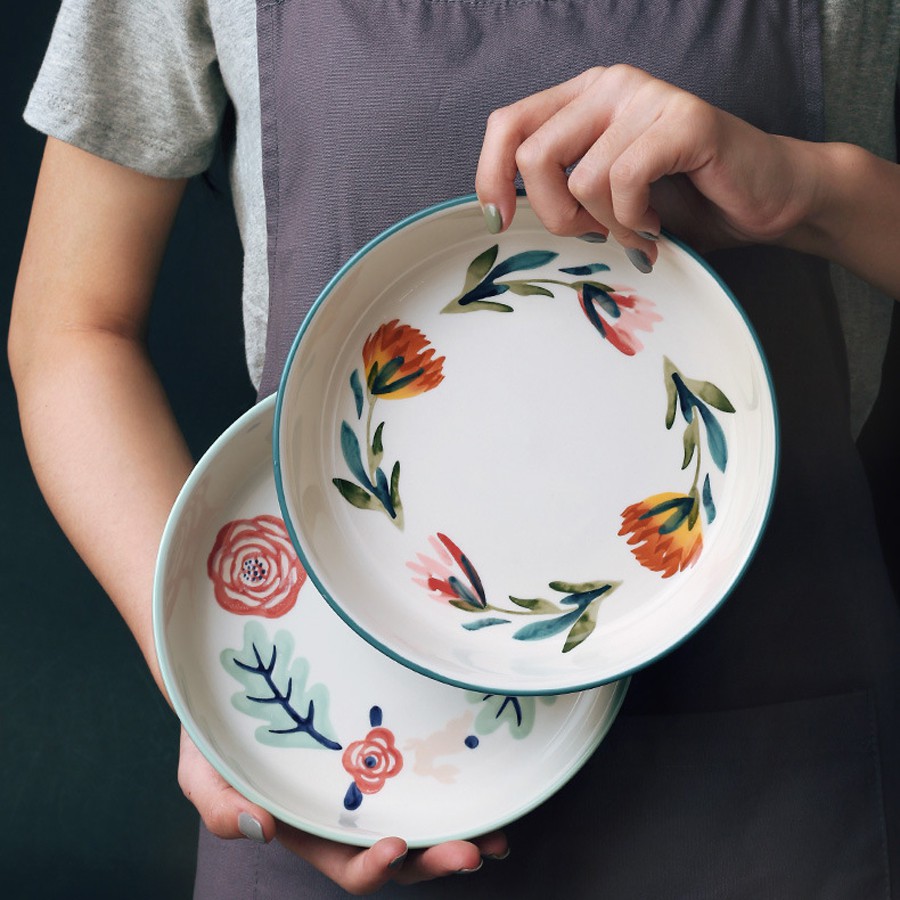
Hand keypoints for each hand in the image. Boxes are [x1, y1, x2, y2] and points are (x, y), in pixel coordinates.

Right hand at [178, 728, 507, 893]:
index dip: (374, 867)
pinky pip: (424, 775)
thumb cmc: (214, 735)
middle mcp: (348, 815)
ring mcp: (371, 783)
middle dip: (436, 860)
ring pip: (422, 819)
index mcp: (310, 831)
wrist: (233, 685)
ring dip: (460, 833)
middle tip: (475, 852)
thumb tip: (260, 830)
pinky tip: (487, 783)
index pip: (347, 865)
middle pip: (399, 854)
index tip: (398, 846)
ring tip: (499, 836)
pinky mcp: (387, 749)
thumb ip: (218, 806)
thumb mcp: (200, 773)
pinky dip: (458, 787)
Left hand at [475, 65, 819, 264]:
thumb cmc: (681, 201)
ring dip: (606, 226)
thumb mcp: (602, 195)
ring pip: (580, 179)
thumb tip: (499, 212)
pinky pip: (625, 181)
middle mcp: (610, 86)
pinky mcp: (685, 120)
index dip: (490, 177)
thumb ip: (557, 186)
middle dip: (555, 216)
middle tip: (592, 234)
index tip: (500, 223)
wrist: (764, 198)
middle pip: (533, 156)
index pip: (506, 125)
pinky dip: (634, 221)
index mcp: (582, 98)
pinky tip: (655, 227)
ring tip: (636, 230)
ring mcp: (648, 97)